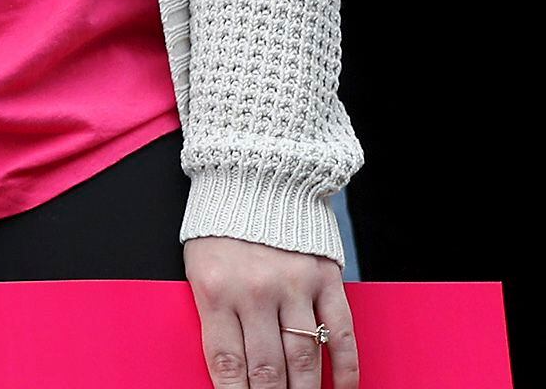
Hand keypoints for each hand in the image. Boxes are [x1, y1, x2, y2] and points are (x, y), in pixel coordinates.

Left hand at [187, 235, 355, 388]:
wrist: (255, 176)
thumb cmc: (221, 227)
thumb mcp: (199, 268)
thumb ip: (214, 314)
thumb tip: (228, 368)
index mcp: (216, 290)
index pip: (226, 362)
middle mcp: (256, 291)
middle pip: (267, 367)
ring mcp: (295, 287)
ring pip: (304, 358)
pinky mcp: (326, 280)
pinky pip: (341, 334)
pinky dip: (346, 369)